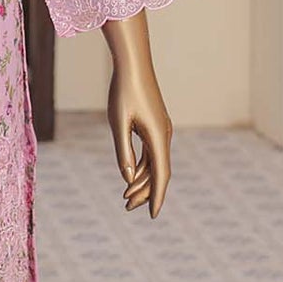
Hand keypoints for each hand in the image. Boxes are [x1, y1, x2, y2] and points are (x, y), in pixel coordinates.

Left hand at [101, 9, 173, 216]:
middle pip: (158, 172)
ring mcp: (161, 130)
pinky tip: (132, 174)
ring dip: (143, 180)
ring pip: (155, 163)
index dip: (157, 197)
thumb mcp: (118, 122)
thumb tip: (129, 178)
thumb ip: (124, 151)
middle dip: (145, 192)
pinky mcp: (154, 125)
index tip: (153, 216)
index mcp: (158, 138)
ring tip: (126, 197)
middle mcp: (164, 136)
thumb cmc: (123, 91)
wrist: (133, 65)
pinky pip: (151, 152)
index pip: (161, 175)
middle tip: (127, 207)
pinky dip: (143, 165)